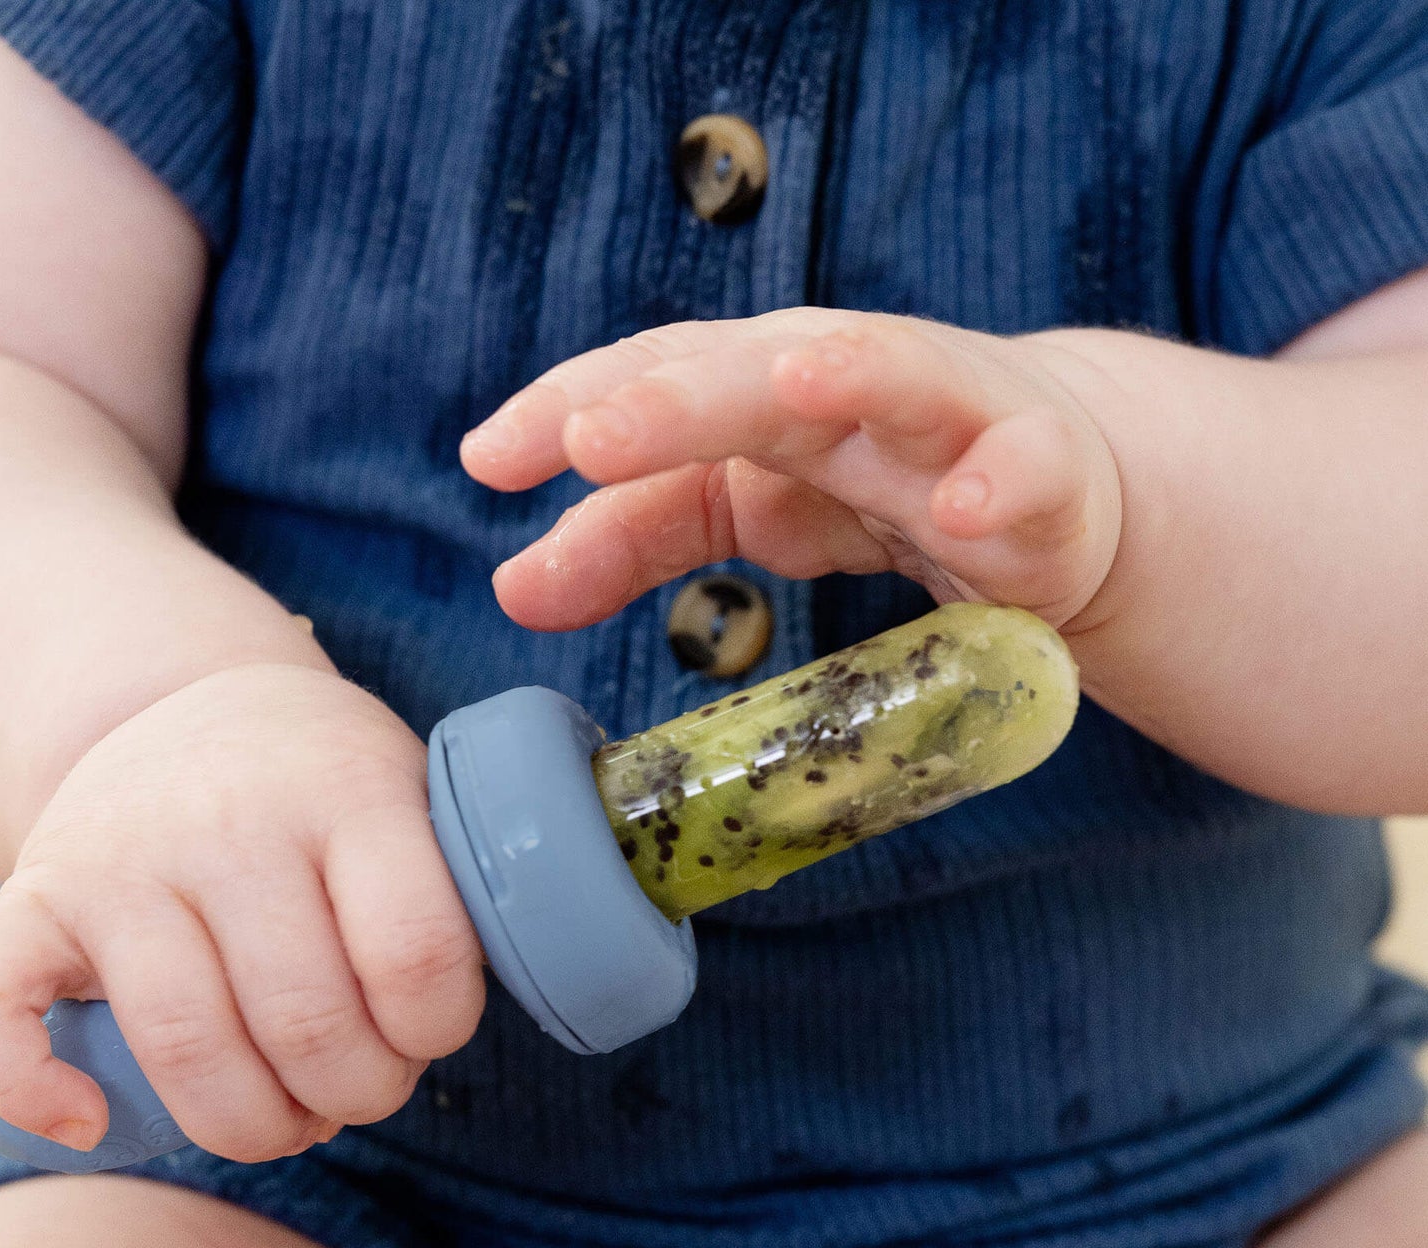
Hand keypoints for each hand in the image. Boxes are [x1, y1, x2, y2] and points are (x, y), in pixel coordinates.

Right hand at [0, 664, 484, 1161]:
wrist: (194, 703)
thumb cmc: (327, 781)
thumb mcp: (413, 794)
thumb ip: (447, 894)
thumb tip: (440, 1038)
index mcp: (350, 789)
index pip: (418, 955)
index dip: (437, 1032)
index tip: (431, 1032)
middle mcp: (231, 819)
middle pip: (308, 1025)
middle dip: (357, 1094)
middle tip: (365, 1084)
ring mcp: (123, 854)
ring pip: (188, 1051)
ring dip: (253, 1127)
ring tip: (290, 1117)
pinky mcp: (38, 889)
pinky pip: (2, 1010)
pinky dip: (39, 1093)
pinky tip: (97, 1121)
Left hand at [461, 308, 1122, 632]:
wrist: (1049, 479)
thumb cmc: (875, 482)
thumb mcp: (746, 507)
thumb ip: (633, 535)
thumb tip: (512, 586)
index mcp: (757, 390)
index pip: (653, 378)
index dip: (572, 406)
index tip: (489, 461)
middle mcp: (843, 385)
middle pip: (754, 370)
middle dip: (676, 398)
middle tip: (591, 438)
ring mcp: (946, 423)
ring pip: (900, 376)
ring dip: (850, 373)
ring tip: (790, 383)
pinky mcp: (1043, 476)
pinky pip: (1027, 471)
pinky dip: (998, 483)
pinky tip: (960, 513)